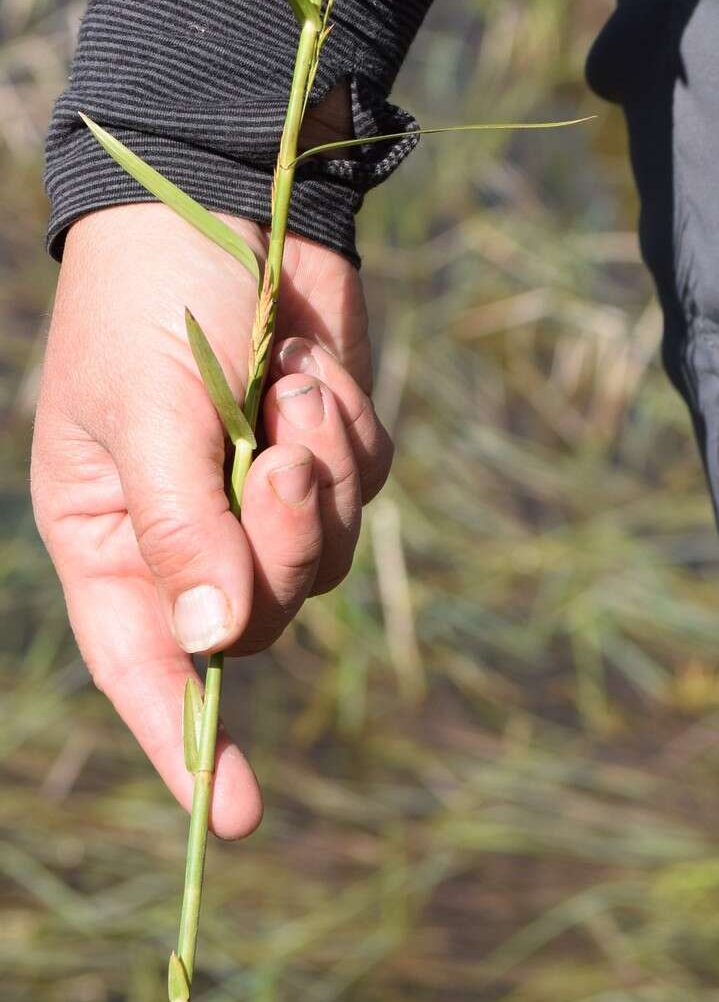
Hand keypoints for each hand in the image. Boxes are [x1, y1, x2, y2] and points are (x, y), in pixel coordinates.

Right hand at [31, 201, 391, 837]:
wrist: (226, 186)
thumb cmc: (151, 296)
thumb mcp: (147, 413)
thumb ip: (181, 531)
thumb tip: (215, 648)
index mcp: (109, 531)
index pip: (146, 662)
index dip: (186, 742)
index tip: (235, 815)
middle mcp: (186, 525)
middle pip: (258, 613)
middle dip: (283, 545)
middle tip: (281, 464)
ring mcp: (258, 486)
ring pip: (324, 554)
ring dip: (322, 473)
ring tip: (292, 390)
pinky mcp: (322, 444)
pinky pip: (363, 485)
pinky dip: (349, 431)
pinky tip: (313, 368)